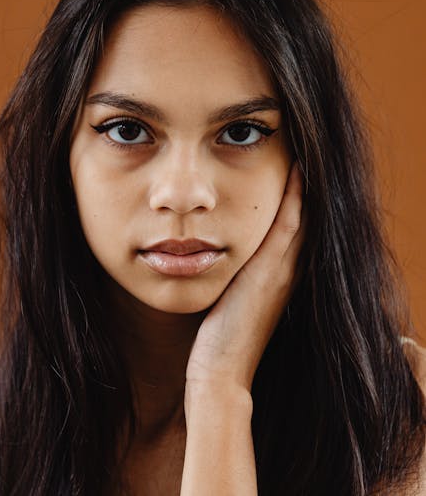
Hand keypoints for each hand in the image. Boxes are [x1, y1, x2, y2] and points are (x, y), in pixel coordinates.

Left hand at [185, 160, 306, 397]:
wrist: (220, 370)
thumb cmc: (218, 336)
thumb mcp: (232, 296)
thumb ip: (234, 272)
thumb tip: (215, 248)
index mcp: (281, 274)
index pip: (296, 226)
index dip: (300, 197)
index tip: (295, 167)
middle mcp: (289, 270)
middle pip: (307, 217)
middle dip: (305, 184)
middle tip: (304, 152)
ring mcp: (283, 270)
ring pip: (303, 216)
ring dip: (304, 184)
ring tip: (303, 152)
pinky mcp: (270, 272)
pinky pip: (289, 225)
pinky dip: (295, 198)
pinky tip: (295, 171)